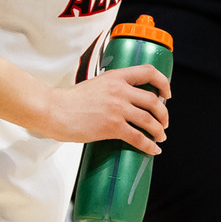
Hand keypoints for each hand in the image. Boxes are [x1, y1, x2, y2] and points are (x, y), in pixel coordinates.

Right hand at [28, 63, 170, 153]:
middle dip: (163, 114)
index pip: (149, 72)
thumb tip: (126, 99)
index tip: (167, 94)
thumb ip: (113, 88)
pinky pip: (138, 137)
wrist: (54, 110)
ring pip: (149, 119)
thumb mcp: (96, 84)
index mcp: (117, 77)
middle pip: (153, 100)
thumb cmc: (70, 100)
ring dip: (159, 130)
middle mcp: (120, 90)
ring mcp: (117, 108)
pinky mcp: (112, 126)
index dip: (163, 82)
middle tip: (164, 122)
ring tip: (160, 137)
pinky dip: (149, 145)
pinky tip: (153, 149)